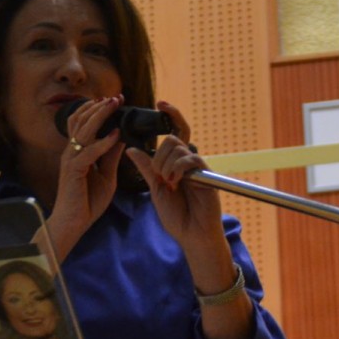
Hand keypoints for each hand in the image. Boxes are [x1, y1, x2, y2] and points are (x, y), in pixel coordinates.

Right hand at [46, 96, 125, 259]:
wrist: (73, 223)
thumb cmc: (87, 202)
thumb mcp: (106, 176)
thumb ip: (111, 157)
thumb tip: (121, 138)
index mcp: (78, 152)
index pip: (84, 123)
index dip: (96, 109)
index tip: (114, 100)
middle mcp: (72, 152)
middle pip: (82, 120)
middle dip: (99, 106)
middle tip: (116, 97)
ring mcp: (71, 159)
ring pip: (83, 130)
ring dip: (100, 116)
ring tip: (114, 105)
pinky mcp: (74, 170)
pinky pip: (89, 152)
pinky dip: (103, 142)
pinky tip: (115, 135)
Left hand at [127, 101, 253, 338]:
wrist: (192, 235)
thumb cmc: (176, 216)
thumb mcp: (155, 190)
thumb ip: (146, 169)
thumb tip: (131, 148)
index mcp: (174, 163)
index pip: (171, 134)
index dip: (170, 115)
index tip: (160, 102)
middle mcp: (187, 162)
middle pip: (172, 140)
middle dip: (160, 155)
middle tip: (160, 176)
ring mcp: (198, 167)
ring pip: (179, 148)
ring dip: (167, 164)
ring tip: (168, 183)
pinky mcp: (206, 175)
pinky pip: (191, 159)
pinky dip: (179, 168)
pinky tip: (176, 182)